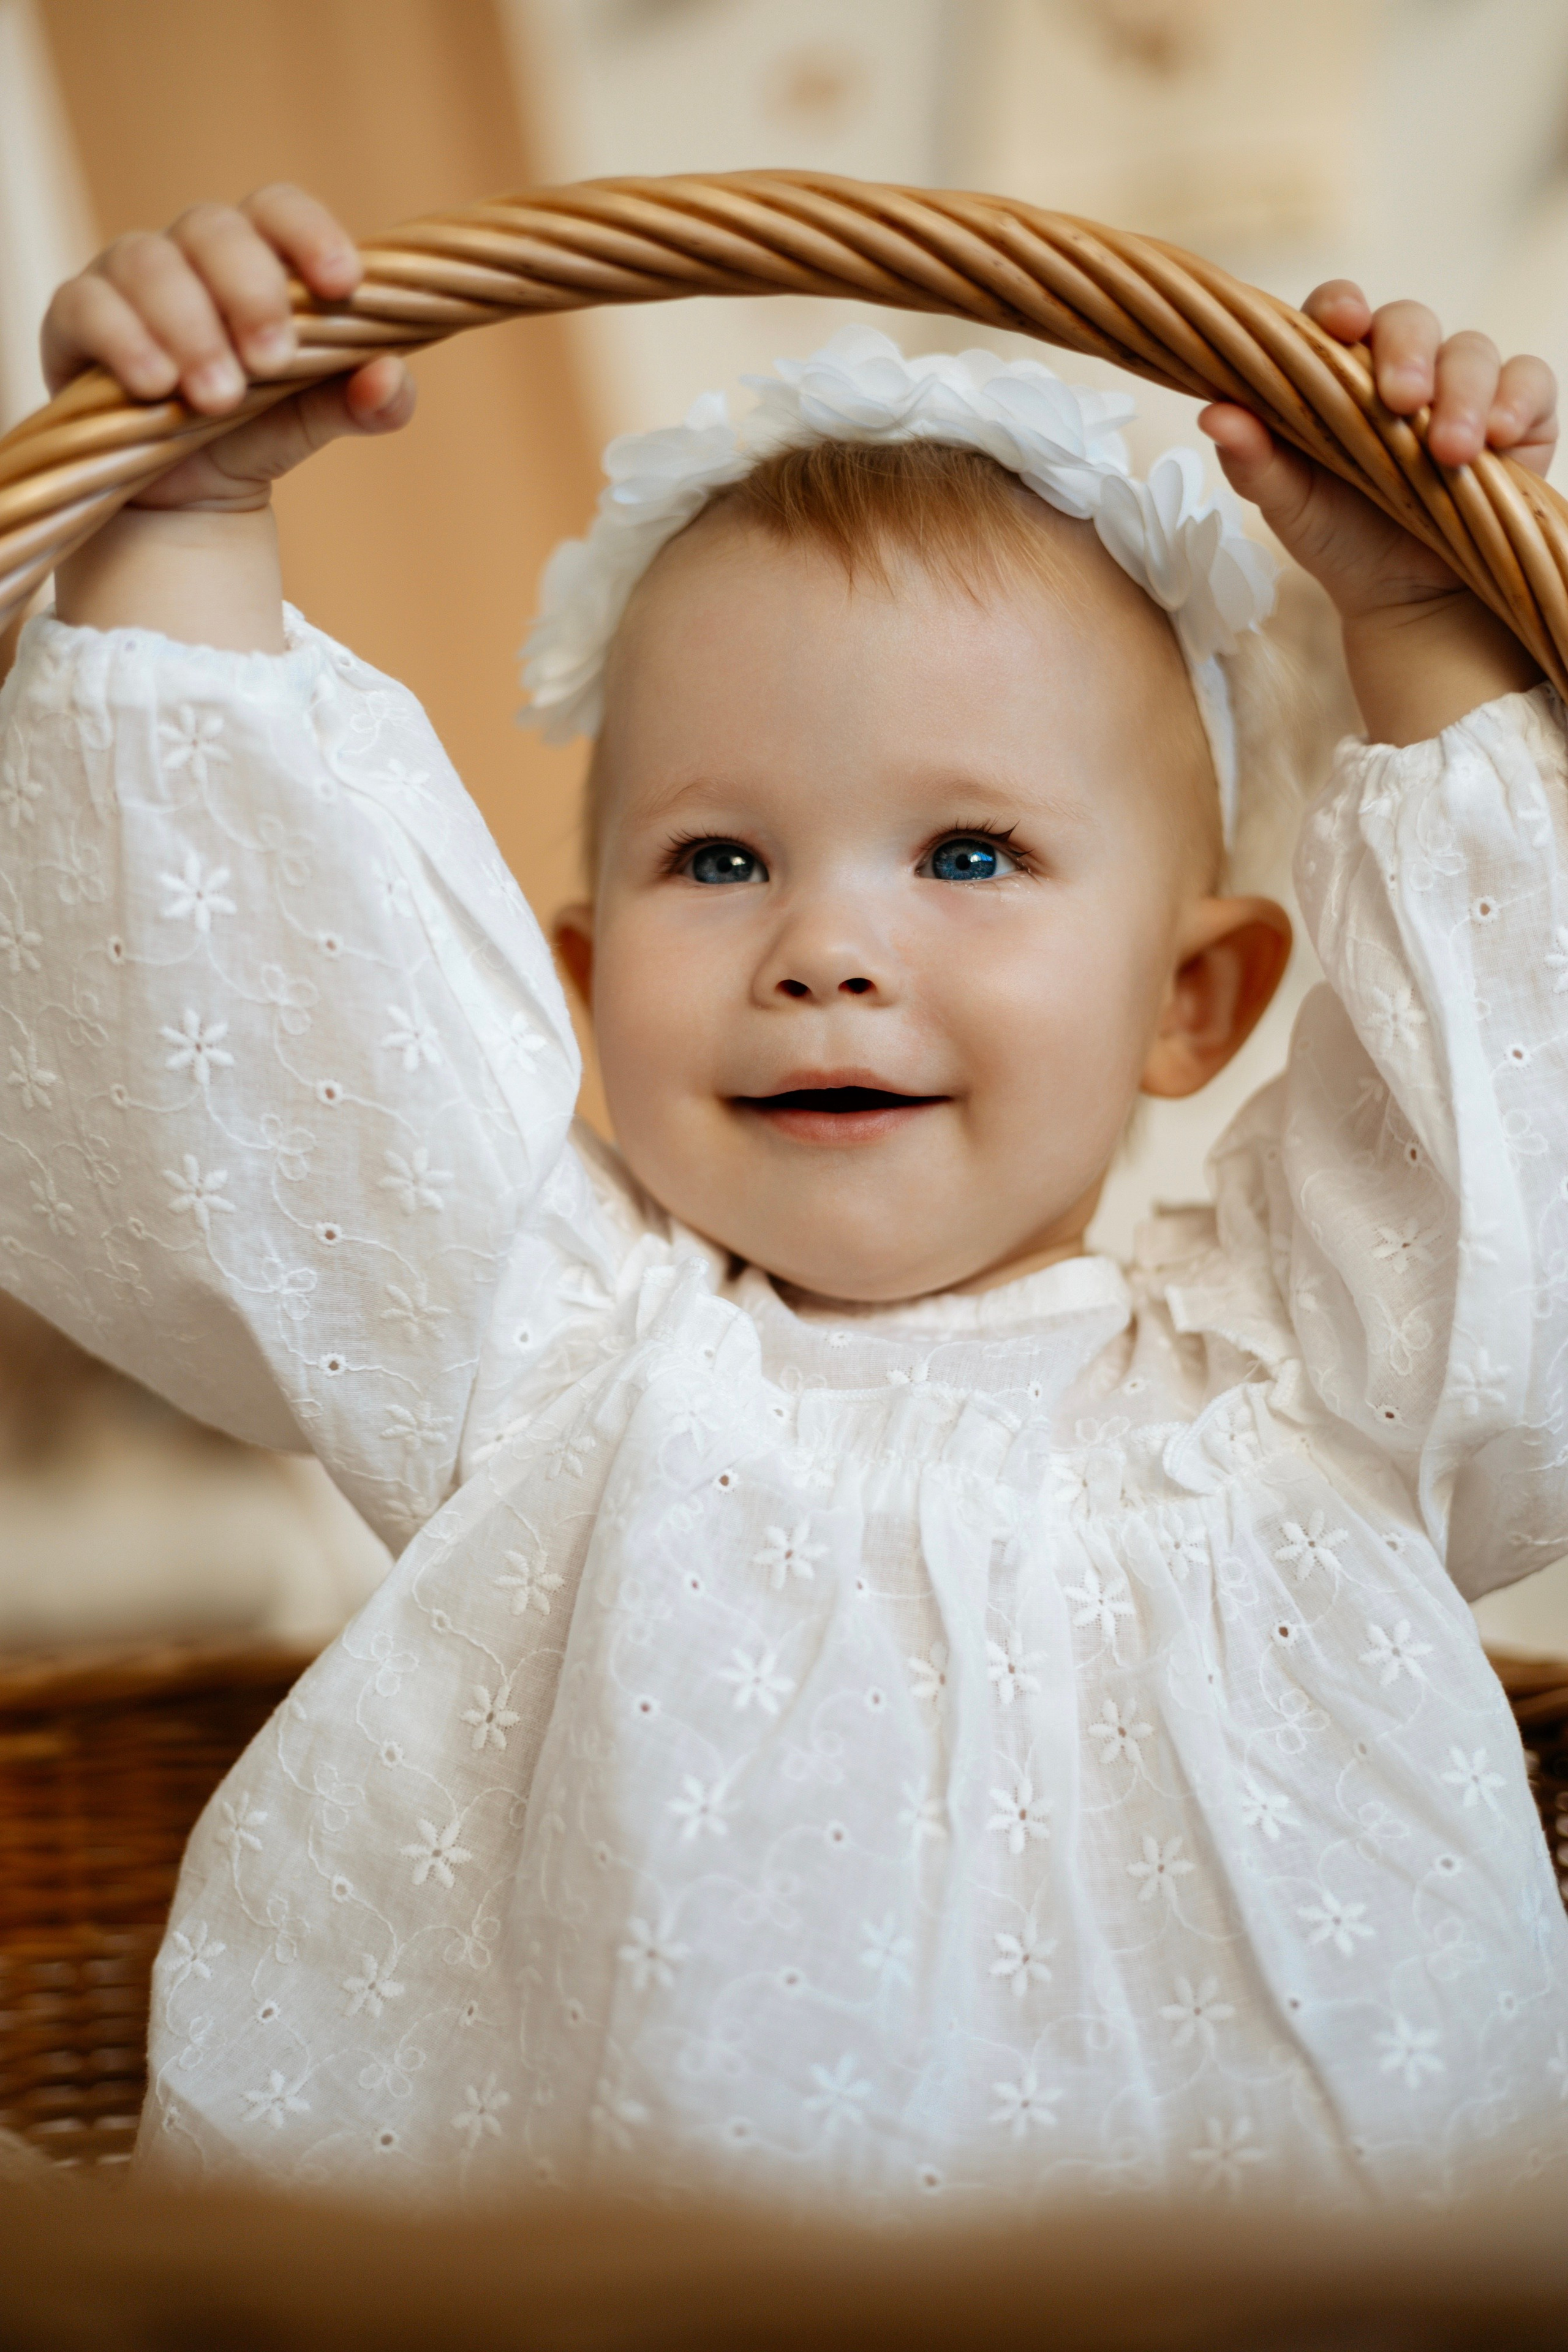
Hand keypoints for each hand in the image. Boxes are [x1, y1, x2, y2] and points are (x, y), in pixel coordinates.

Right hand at [42, 184, 414, 511]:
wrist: (185, 494)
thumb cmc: (254, 429)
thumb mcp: (311, 419)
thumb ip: (358, 402)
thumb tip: (390, 381)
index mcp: (255, 259)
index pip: (278, 210)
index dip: (310, 233)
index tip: (343, 283)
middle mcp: (189, 255)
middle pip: (214, 229)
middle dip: (250, 291)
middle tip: (273, 360)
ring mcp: (126, 280)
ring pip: (150, 264)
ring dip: (190, 328)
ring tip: (219, 397)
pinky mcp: (74, 320)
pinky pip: (87, 306)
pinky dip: (124, 342)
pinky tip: (155, 386)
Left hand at [1199, 286, 1558, 740]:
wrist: (1407, 601)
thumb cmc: (1341, 539)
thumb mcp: (1290, 507)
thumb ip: (1253, 460)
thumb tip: (1212, 413)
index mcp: (1339, 372)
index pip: (1338, 315)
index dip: (1339, 307)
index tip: (1340, 323)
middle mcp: (1401, 368)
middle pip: (1408, 322)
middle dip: (1406, 352)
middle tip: (1399, 401)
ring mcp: (1461, 387)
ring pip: (1470, 350)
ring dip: (1461, 392)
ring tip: (1448, 452)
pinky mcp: (1518, 415)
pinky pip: (1529, 382)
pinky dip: (1516, 402)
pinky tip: (1500, 441)